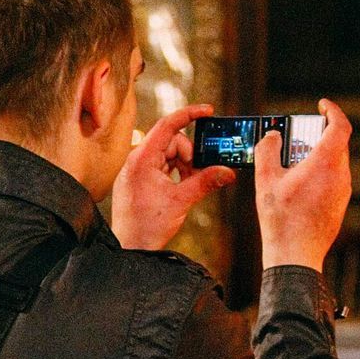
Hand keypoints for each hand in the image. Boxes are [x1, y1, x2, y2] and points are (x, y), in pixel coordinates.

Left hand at [111, 104, 236, 250]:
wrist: (131, 247)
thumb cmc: (148, 225)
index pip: (168, 126)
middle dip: (190, 155)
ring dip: (184, 166)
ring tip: (190, 185)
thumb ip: (206, 181)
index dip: (189, 115)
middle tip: (200, 174)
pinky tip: (182, 187)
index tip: (207, 111)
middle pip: (172, 142)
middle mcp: (136, 159)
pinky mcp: (138, 178)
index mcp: (142, 159)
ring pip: (168, 154)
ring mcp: (136, 169)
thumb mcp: (182, 200)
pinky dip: (176, 172)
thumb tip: (227, 172)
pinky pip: (161, 165)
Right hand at [256, 98, 351, 270]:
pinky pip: (333, 179)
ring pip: (335, 162)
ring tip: (293, 161)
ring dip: (317, 154)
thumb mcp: (265, 179)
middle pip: (336, 144)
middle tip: (297, 135)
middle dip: (317, 134)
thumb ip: (267, 150)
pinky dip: (320, 172)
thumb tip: (272, 137)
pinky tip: (299, 183)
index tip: (322, 105)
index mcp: (326, 163)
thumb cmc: (281, 218)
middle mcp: (341, 175)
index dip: (333, 111)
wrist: (296, 255)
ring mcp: (343, 191)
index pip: (340, 126)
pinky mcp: (340, 204)